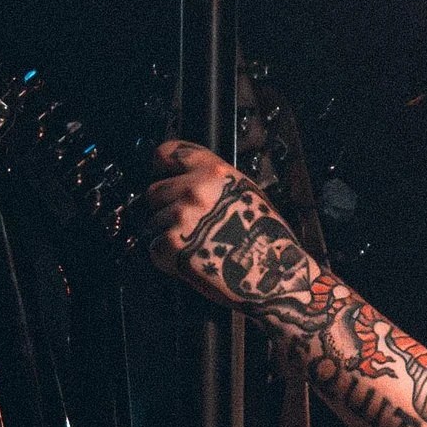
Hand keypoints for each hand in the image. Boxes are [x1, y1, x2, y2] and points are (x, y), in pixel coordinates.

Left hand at [147, 137, 264, 296]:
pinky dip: (166, 257)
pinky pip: (155, 246)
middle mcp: (195, 189)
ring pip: (153, 221)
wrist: (273, 273)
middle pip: (154, 191)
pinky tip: (191, 259)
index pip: (170, 153)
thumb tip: (187, 178)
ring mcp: (181, 216)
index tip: (162, 172)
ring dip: (167, 234)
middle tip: (187, 225)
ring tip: (196, 245)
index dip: (162, 165)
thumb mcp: (247, 192)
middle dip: (164, 207)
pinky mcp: (171, 244)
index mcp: (214, 172)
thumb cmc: (266, 238)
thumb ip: (214, 181)